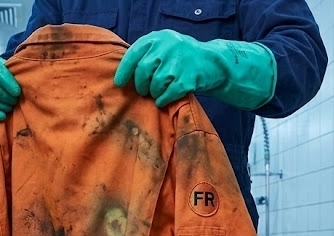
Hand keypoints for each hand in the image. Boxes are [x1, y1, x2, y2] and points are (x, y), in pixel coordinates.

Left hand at [114, 30, 277, 110]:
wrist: (214, 63)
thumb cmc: (183, 58)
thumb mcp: (165, 47)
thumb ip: (147, 54)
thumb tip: (123, 74)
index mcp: (159, 38)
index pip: (134, 54)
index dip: (124, 71)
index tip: (119, 83)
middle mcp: (168, 46)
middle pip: (142, 71)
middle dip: (140, 85)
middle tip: (144, 90)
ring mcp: (178, 62)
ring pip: (154, 85)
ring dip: (153, 93)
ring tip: (158, 92)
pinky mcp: (187, 79)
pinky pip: (166, 95)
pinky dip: (163, 100)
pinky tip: (165, 98)